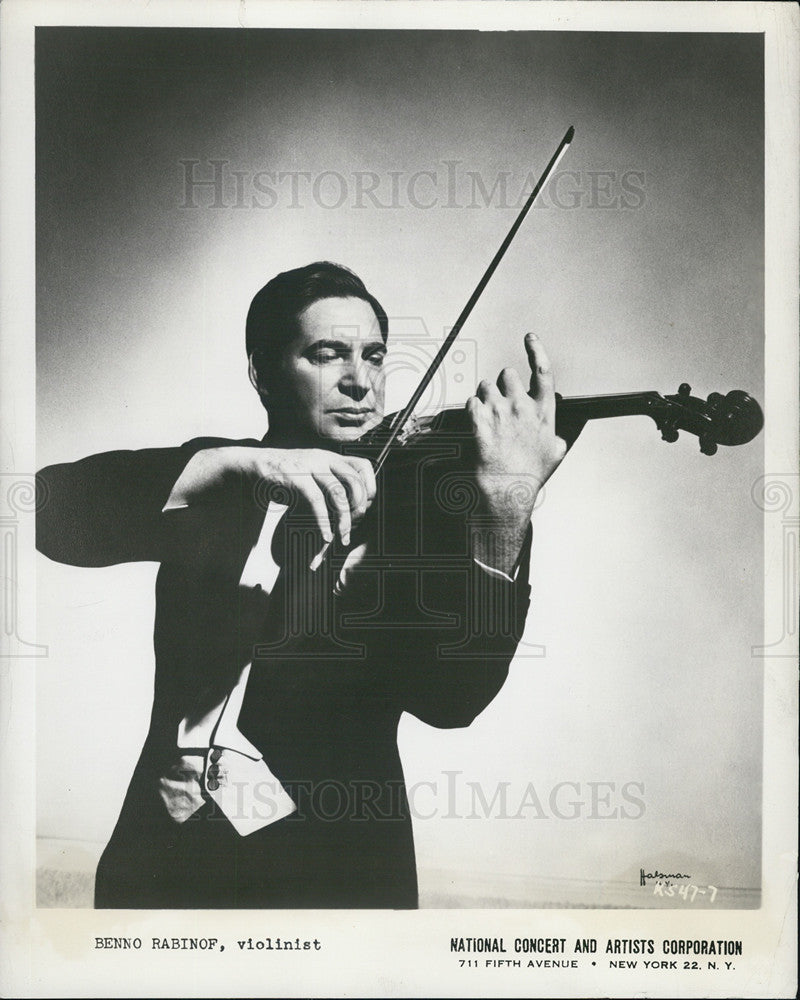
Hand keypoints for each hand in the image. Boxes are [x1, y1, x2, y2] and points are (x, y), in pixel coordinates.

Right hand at [168, 445, 375, 548]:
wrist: (251, 466)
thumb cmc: (282, 475)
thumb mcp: (309, 473)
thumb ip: (327, 482)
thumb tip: (349, 505)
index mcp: (329, 456)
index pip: (363, 465)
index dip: (370, 485)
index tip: (367, 505)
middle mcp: (323, 458)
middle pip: (354, 481)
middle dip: (359, 506)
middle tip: (354, 525)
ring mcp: (309, 466)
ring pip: (338, 493)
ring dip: (343, 519)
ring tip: (342, 536)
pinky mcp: (295, 478)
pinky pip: (317, 501)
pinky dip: (323, 521)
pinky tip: (324, 535)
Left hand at [466, 332, 566, 572]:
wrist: (505, 490)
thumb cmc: (529, 474)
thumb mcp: (555, 454)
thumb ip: (558, 437)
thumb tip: (560, 436)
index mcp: (544, 412)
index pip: (543, 371)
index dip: (537, 350)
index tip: (530, 338)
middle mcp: (522, 406)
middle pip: (507, 374)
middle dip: (501, 384)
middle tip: (499, 403)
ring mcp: (499, 411)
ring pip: (485, 386)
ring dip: (484, 397)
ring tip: (488, 419)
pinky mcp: (479, 419)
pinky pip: (471, 402)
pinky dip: (472, 411)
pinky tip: (477, 426)